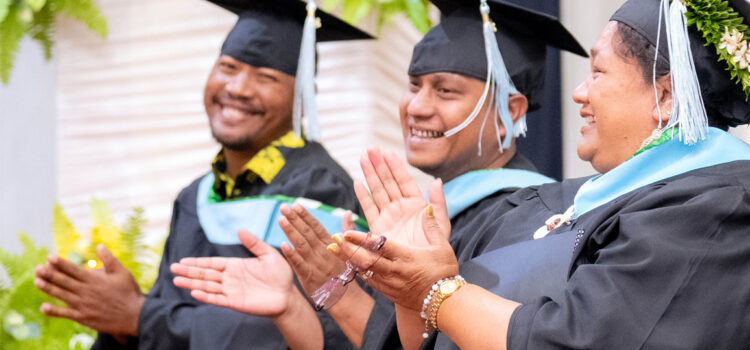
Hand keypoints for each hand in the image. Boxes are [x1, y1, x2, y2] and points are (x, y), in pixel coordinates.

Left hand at [34, 245, 144, 335]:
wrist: (134, 315)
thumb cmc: (129, 293)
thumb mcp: (122, 272)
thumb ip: (109, 259)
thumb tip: (99, 246)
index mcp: (95, 280)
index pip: (74, 269)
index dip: (61, 263)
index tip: (49, 257)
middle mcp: (86, 292)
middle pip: (64, 281)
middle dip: (50, 274)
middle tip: (38, 268)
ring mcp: (83, 305)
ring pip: (61, 295)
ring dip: (48, 288)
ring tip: (37, 281)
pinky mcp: (83, 317)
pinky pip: (65, 314)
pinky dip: (53, 311)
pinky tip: (43, 307)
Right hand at [171, 229, 294, 316]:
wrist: (288, 295)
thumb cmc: (280, 275)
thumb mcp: (268, 254)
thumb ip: (254, 243)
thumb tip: (239, 229)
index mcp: (235, 265)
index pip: (212, 263)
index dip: (197, 262)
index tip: (182, 261)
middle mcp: (230, 278)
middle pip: (205, 274)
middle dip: (189, 271)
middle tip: (172, 268)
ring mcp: (231, 291)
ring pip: (208, 286)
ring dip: (192, 283)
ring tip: (176, 280)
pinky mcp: (235, 302)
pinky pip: (218, 299)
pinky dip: (206, 296)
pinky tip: (195, 292)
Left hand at [277, 203, 351, 294]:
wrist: (345, 297)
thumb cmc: (346, 272)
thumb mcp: (350, 249)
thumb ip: (345, 229)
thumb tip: (346, 212)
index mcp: (332, 244)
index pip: (316, 226)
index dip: (306, 215)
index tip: (296, 205)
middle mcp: (324, 251)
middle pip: (307, 232)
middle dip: (295, 218)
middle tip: (284, 207)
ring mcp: (316, 263)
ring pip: (302, 245)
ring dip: (291, 231)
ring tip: (281, 219)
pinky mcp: (309, 276)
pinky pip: (299, 264)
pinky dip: (292, 255)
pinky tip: (283, 245)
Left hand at [331, 181, 456, 310]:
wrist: (444, 303)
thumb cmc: (444, 273)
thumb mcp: (442, 247)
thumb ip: (433, 226)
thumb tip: (427, 206)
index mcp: (406, 257)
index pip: (380, 247)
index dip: (362, 240)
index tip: (346, 232)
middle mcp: (394, 270)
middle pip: (365, 260)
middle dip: (347, 249)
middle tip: (333, 240)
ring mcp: (389, 283)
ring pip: (363, 271)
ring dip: (348, 259)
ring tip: (333, 250)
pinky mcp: (388, 292)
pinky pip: (369, 281)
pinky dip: (357, 271)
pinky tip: (349, 264)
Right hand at [356, 149, 449, 245]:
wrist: (421, 273)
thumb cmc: (434, 250)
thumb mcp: (441, 225)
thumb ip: (439, 203)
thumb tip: (437, 182)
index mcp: (416, 205)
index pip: (404, 181)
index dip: (395, 167)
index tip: (387, 152)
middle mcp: (401, 208)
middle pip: (388, 182)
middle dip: (379, 166)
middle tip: (370, 150)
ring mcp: (389, 217)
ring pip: (378, 191)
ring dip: (370, 175)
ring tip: (362, 159)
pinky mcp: (378, 228)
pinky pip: (369, 208)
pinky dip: (363, 196)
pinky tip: (357, 183)